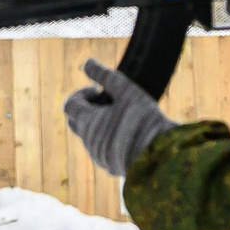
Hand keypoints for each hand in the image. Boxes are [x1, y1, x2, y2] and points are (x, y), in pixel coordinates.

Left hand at [62, 59, 179, 177]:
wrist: (159, 158)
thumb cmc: (142, 121)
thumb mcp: (126, 91)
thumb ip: (105, 76)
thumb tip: (87, 62)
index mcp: (88, 122)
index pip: (69, 105)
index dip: (81, 93)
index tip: (98, 90)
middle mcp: (89, 142)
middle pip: (76, 122)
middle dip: (87, 110)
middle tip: (108, 103)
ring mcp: (99, 157)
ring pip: (92, 137)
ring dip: (101, 125)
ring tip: (124, 117)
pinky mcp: (112, 167)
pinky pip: (104, 151)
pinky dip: (110, 140)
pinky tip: (131, 135)